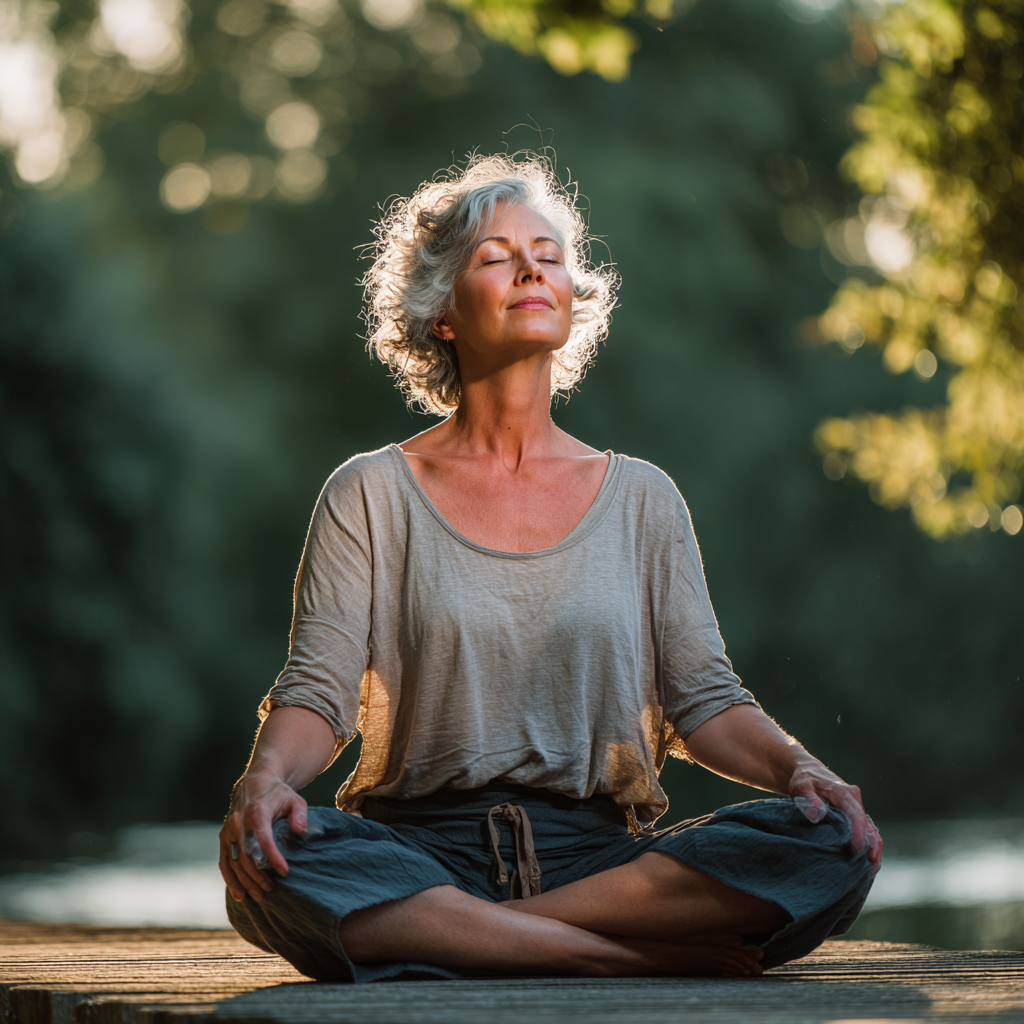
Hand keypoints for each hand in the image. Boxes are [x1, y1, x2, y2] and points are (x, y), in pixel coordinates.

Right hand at [219, 771, 308, 902]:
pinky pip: (224, 863)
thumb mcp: (295, 800)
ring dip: (246, 882)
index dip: (274, 858)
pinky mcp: (223, 838)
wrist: (254, 784)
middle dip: (258, 876)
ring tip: (261, 896)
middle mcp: (238, 823)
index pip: (263, 840)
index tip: (285, 872)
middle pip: (246, 856)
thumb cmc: (278, 794)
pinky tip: (240, 895)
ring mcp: (228, 831)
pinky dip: (230, 880)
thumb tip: (300, 831)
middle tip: (272, 889)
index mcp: (257, 813)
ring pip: (234, 863)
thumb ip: (300, 815)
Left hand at [788, 759, 881, 867]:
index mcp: (845, 793)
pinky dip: (868, 846)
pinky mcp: (853, 816)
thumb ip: (808, 799)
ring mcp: (856, 809)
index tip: (857, 849)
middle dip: (872, 845)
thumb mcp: (801, 786)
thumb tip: (817, 815)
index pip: (856, 815)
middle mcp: (854, 801)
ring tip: (872, 869)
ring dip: (873, 849)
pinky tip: (868, 862)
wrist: (807, 772)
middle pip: (868, 825)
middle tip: (871, 865)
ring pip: (870, 830)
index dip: (858, 833)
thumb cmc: (804, 779)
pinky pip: (865, 832)